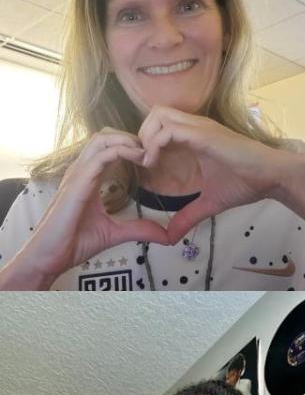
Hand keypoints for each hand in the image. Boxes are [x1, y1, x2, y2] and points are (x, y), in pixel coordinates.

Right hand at [8, 129, 169, 285]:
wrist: (49, 257)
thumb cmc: (73, 242)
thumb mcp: (115, 233)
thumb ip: (139, 229)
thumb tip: (166, 236)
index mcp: (89, 179)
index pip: (107, 148)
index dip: (130, 146)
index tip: (153, 157)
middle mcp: (81, 172)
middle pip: (104, 137)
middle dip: (130, 137)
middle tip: (153, 150)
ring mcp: (77, 176)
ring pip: (101, 140)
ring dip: (128, 140)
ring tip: (148, 152)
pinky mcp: (77, 184)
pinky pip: (99, 157)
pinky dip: (122, 151)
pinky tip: (140, 158)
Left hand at [137, 105, 292, 243]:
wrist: (273, 177)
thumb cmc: (248, 183)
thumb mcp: (210, 202)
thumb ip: (189, 216)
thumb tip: (170, 237)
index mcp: (196, 137)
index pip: (161, 125)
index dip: (147, 142)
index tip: (144, 167)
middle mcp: (195, 127)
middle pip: (155, 113)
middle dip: (142, 135)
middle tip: (143, 161)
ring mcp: (199, 128)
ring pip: (158, 115)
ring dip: (146, 137)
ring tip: (148, 162)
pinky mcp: (203, 135)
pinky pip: (168, 131)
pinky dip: (155, 144)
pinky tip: (155, 164)